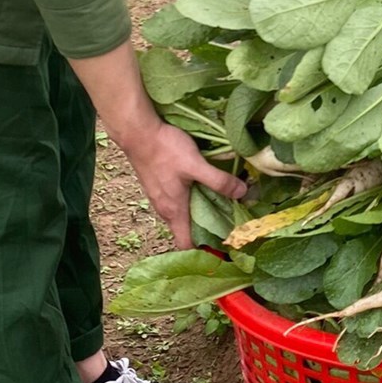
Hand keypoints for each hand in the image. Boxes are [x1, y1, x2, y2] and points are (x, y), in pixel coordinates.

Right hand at [123, 122, 247, 250]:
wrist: (138, 132)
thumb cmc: (165, 150)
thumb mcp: (196, 165)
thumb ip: (219, 180)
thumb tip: (243, 193)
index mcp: (174, 211)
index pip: (186, 244)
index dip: (204, 249)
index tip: (224, 244)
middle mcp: (165, 209)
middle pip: (186, 230)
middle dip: (207, 230)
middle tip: (230, 221)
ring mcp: (160, 198)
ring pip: (182, 214)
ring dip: (199, 213)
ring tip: (221, 203)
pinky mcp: (159, 186)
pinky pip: (177, 201)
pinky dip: (191, 200)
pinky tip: (203, 186)